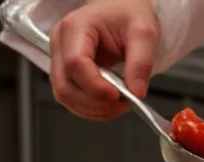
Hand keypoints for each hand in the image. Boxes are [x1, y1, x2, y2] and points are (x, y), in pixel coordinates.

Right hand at [50, 0, 158, 120]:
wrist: (121, 11)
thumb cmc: (128, 15)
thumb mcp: (144, 33)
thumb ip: (141, 62)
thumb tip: (136, 93)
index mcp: (75, 27)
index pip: (75, 63)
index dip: (95, 86)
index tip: (118, 96)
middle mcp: (60, 43)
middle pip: (65, 86)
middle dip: (95, 103)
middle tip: (123, 103)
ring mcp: (60, 60)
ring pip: (65, 96)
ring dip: (93, 109)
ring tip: (119, 104)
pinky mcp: (65, 73)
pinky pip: (71, 99)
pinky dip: (90, 108)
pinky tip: (109, 104)